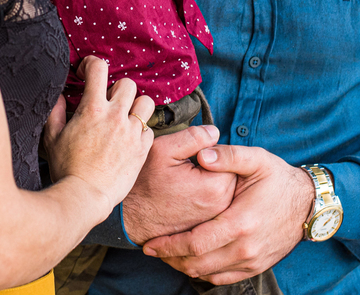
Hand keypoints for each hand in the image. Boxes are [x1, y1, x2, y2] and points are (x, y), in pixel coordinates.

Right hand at [42, 57, 153, 214]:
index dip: (91, 64)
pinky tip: (129, 139)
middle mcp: (116, 116)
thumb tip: (58, 96)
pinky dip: (141, 130)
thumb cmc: (67, 169)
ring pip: (146, 103)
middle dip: (116, 89)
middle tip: (107, 102)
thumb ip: (55, 112)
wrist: (86, 197)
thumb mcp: (52, 138)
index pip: (98, 68)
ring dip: (135, 106)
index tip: (86, 74)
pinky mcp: (143, 149)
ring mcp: (132, 132)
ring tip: (124, 117)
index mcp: (92, 109)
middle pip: (127, 83)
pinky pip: (150, 129)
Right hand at [121, 126, 235, 243]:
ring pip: (224, 189)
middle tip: (190, 166)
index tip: (195, 154)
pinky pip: (216, 204)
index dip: (214, 151)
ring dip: (212, 181)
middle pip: (231, 174)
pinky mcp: (207, 227)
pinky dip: (206, 196)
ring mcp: (215, 220)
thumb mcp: (164, 150)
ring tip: (187, 181)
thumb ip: (194, 137)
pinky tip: (186, 195)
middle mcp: (221, 207)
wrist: (127, 219)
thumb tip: (215, 132)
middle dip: (216, 166)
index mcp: (216, 186)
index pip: (232, 158)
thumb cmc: (143, 183)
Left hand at [141, 145, 314, 284]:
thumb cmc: (279, 179)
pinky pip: (223, 278)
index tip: (150, 243)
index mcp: (240, 222)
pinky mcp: (257, 267)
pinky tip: (192, 261)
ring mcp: (252, 261)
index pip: (195, 243)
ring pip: (208, 274)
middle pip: (197, 263)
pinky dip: (204, 273)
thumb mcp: (256, 160)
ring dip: (184, 267)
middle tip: (153, 249)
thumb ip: (228, 156)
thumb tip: (202, 154)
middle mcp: (245, 248)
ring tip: (167, 255)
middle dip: (170, 258)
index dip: (169, 245)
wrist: (309, 204)